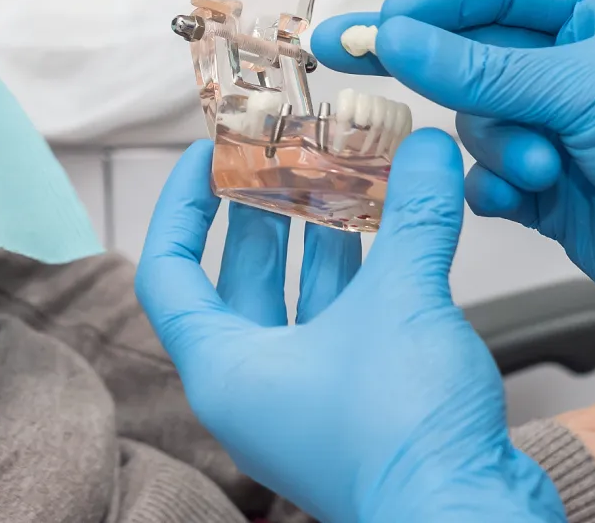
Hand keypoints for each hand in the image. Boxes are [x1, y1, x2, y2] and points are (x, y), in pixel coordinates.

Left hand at [136, 133, 562, 522]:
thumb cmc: (406, 444)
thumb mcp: (403, 302)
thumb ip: (412, 217)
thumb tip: (425, 150)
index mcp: (225, 370)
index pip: (169, 271)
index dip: (181, 205)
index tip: (208, 155)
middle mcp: (254, 390)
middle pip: (237, 279)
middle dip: (263, 211)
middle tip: (285, 155)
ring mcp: (306, 406)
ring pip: (298, 302)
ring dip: (320, 241)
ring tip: (343, 179)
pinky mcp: (357, 416)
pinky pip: (343, 328)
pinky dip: (362, 279)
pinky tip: (391, 237)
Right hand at [313, 0, 594, 329]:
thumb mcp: (586, 86)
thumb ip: (481, 68)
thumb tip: (398, 37)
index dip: (437, 0)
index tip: (385, 20)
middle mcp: (577, 66)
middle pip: (472, 52)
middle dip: (429, 65)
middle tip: (347, 54)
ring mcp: (562, 127)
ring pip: (476, 118)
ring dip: (497, 141)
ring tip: (539, 164)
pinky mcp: (552, 189)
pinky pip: (488, 176)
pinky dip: (494, 185)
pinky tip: (516, 194)